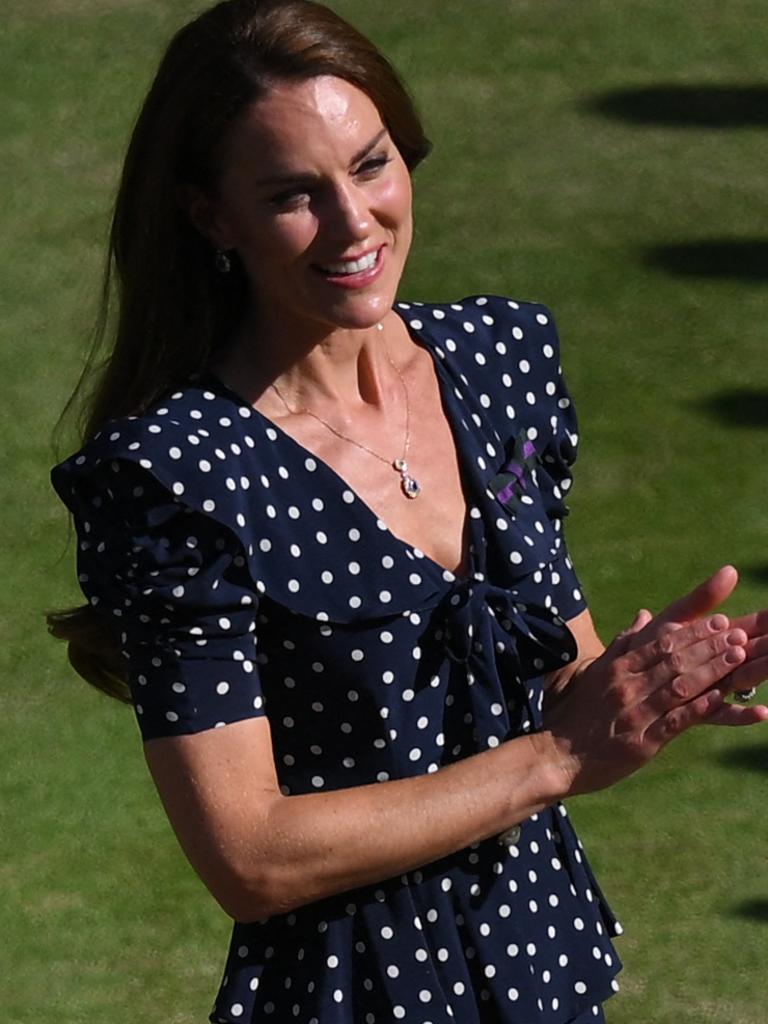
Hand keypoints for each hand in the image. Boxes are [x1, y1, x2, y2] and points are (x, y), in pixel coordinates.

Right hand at [542, 566, 767, 796]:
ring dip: (711, 671)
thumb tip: (644, 614)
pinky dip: (698, 708)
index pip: (661, 643)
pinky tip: (719, 698)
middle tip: (739, 635)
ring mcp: (635, 713)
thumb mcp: (596, 672)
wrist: (558, 755)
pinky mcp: (641, 742)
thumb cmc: (578, 714)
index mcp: (617, 667)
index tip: (720, 622)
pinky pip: (674, 721)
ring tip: (738, 659)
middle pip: (675, 660)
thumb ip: (623, 644)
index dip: (694, 632)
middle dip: (710, 646)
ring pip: (679, 686)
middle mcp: (627, 686)